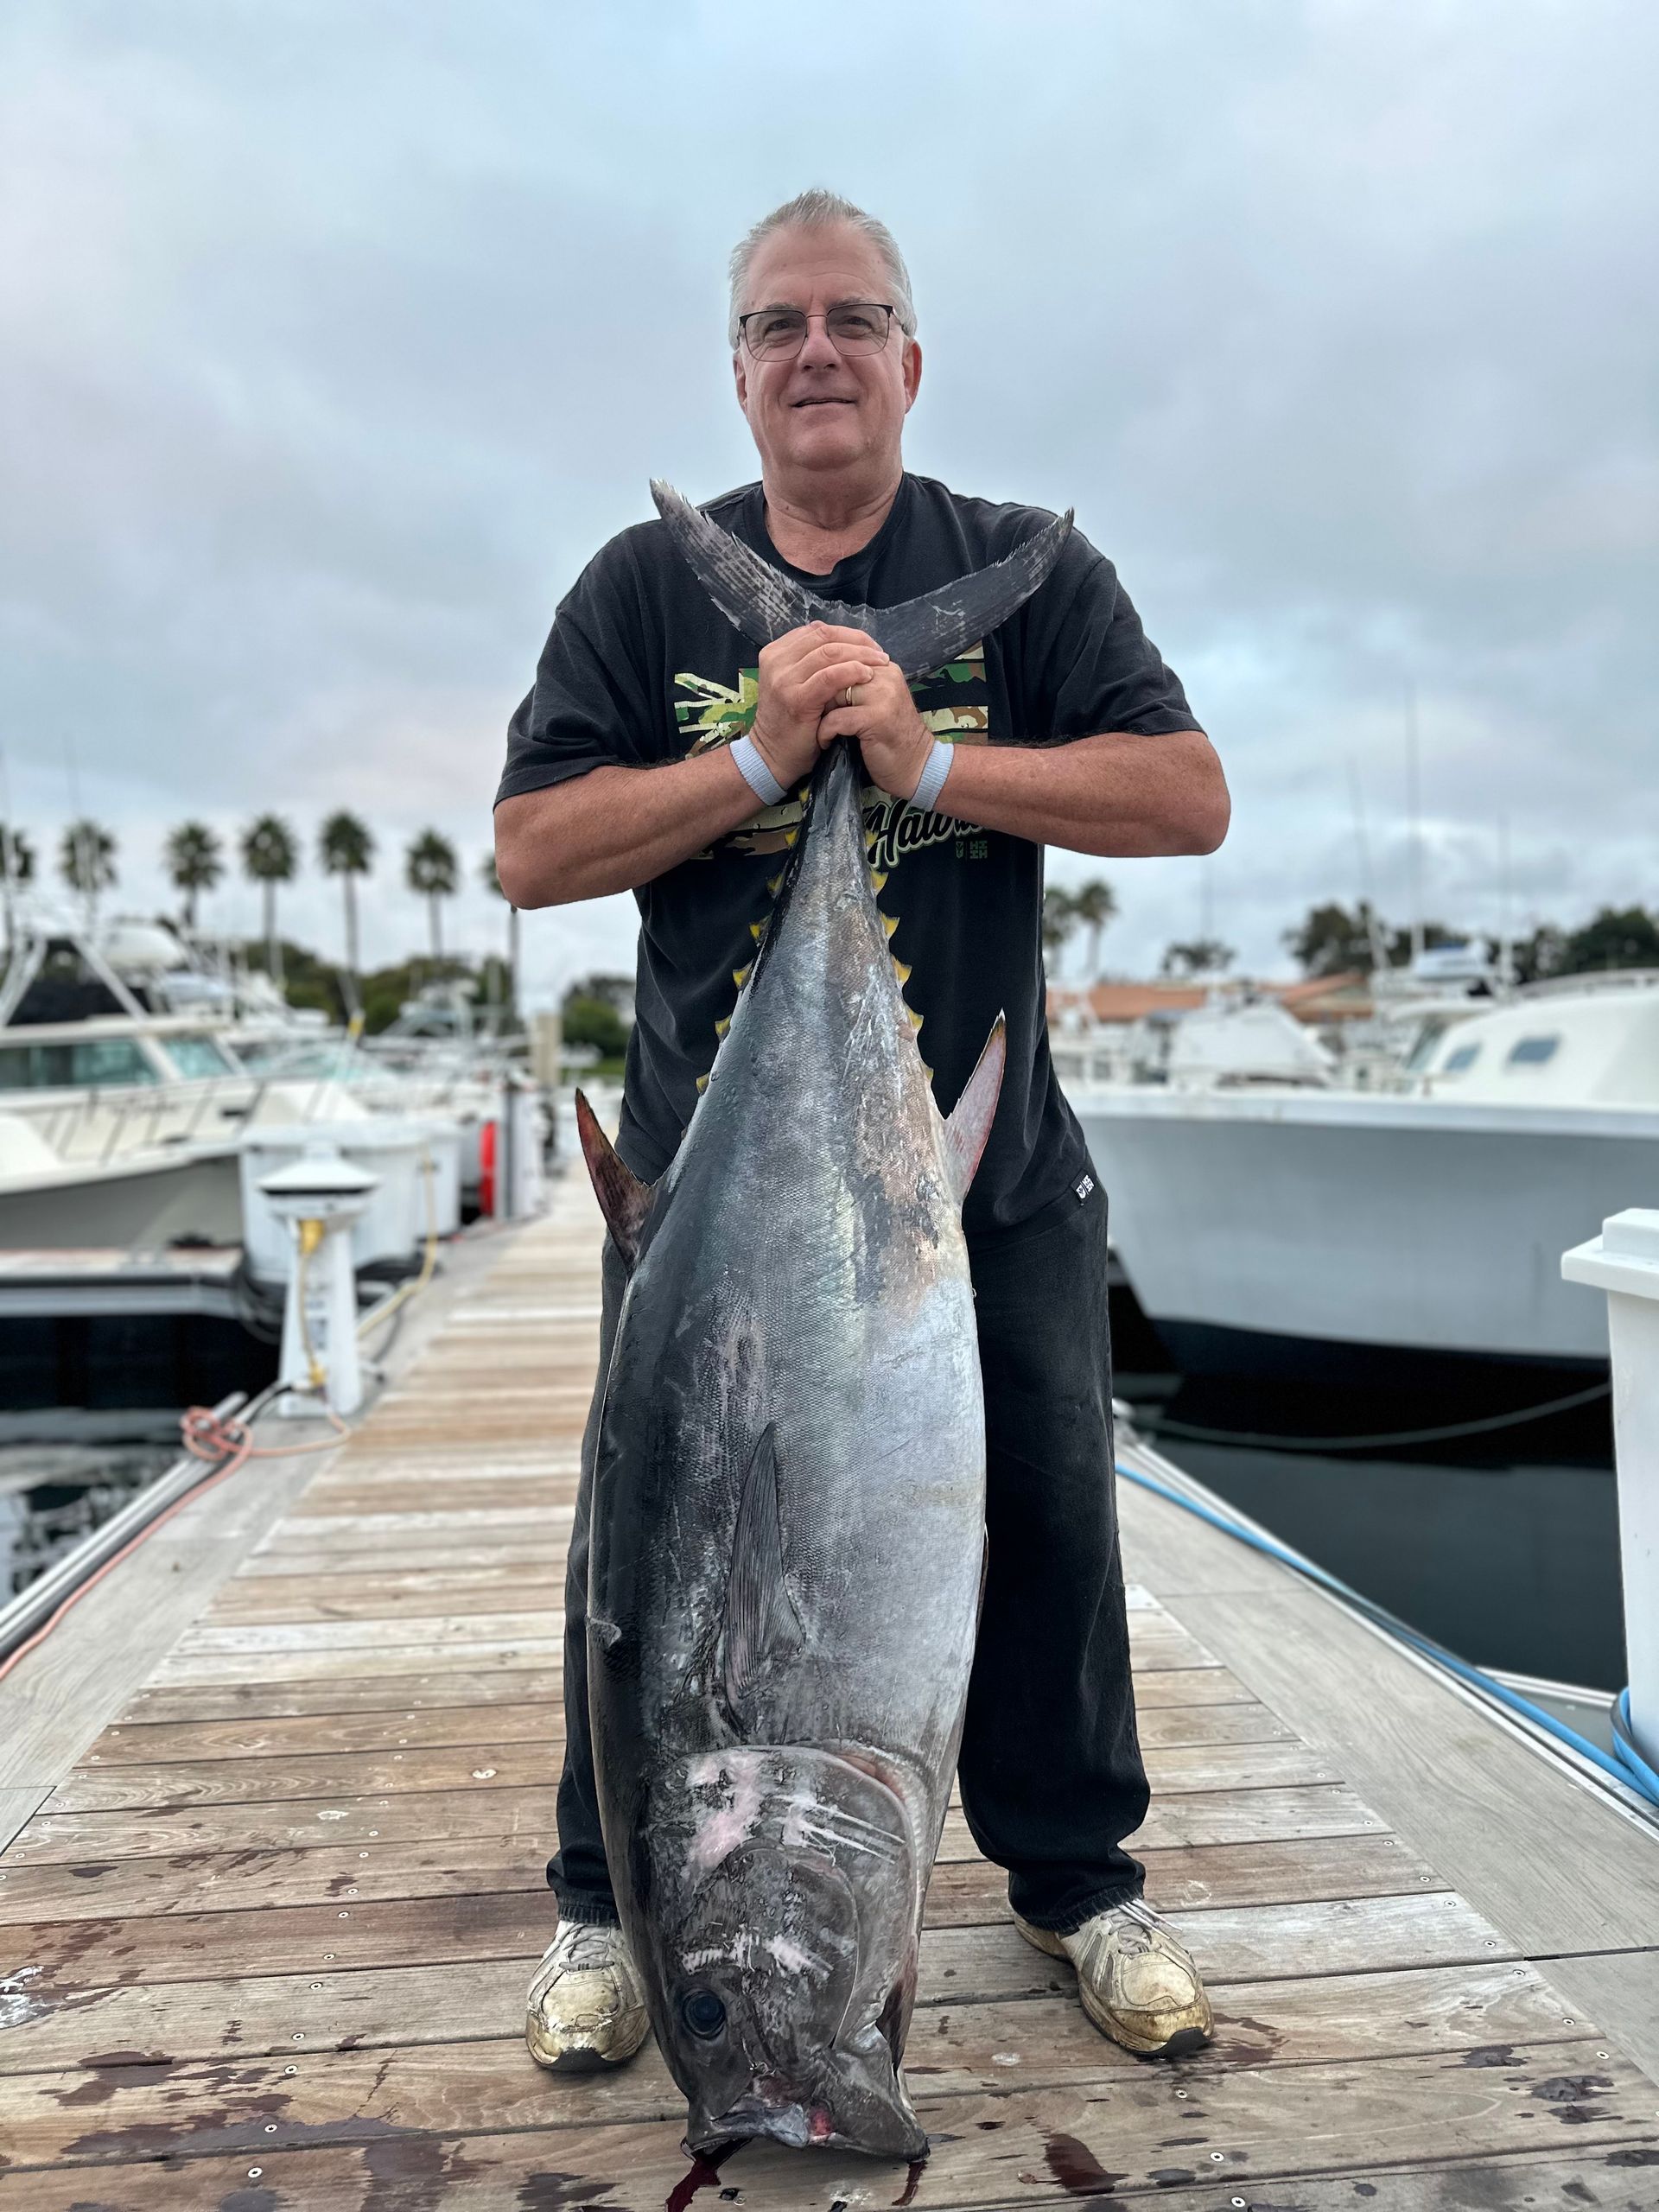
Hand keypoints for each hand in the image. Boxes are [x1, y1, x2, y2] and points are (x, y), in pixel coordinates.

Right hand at [750, 624, 884, 789]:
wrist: (772, 756)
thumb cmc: (791, 722)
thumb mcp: (796, 684)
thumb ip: (811, 663)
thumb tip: (845, 643)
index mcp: (775, 652)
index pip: (817, 630)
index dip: (848, 633)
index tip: (870, 645)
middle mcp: (776, 661)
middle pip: (824, 636)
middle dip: (857, 641)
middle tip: (880, 653)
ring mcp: (784, 679)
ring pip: (829, 652)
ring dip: (860, 655)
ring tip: (880, 663)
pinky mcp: (796, 699)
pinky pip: (830, 677)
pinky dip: (852, 672)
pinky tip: (868, 676)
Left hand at [817, 660, 932, 800]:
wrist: (916, 766)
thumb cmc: (889, 738)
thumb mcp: (874, 702)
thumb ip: (855, 684)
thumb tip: (816, 673)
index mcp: (884, 668)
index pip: (843, 655)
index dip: (822, 675)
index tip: (815, 697)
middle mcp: (886, 676)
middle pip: (836, 671)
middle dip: (819, 693)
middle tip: (813, 713)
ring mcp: (883, 695)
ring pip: (834, 691)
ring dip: (820, 712)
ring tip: (818, 727)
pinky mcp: (877, 717)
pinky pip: (837, 718)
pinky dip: (825, 732)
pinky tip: (826, 742)